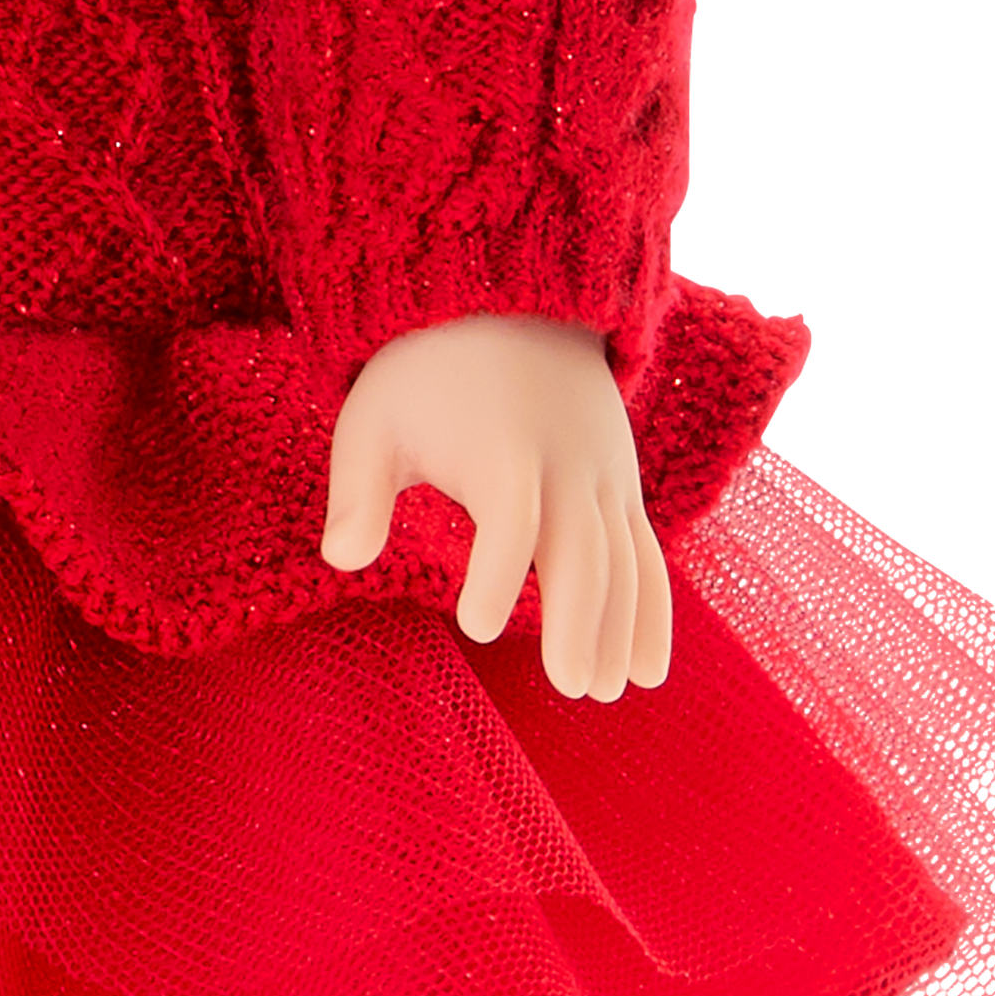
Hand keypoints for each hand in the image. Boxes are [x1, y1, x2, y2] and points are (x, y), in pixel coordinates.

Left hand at [319, 313, 672, 700]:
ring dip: (623, 627)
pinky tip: (648, 670)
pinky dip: (655, 611)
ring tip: (608, 692)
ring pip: (624, 559)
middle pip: (583, 548)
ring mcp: (603, 476)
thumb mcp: (373, 417)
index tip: (474, 624)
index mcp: (501, 450)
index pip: (509, 520)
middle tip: (569, 686)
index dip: (496, 574)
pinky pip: (649, 554)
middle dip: (580, 620)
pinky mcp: (622, 485)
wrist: (510, 303)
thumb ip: (357, 491)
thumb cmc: (424, 373)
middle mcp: (565, 465)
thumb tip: (338, 558)